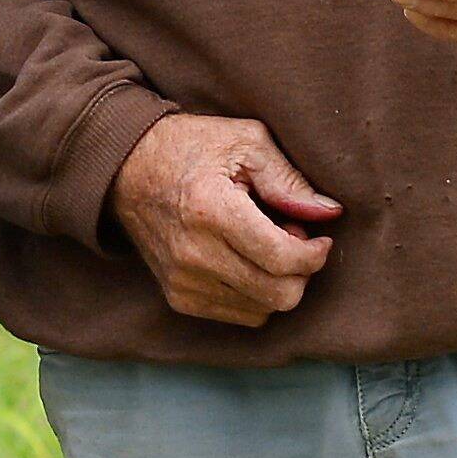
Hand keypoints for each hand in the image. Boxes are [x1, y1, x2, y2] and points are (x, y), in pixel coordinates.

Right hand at [107, 115, 340, 325]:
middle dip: (301, 272)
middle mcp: (193, 254)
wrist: (126, 169)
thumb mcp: (246, 141)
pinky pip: (239, 316)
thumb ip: (289, 179)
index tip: (322, 239)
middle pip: (277, 295)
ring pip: (262, 311)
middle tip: (294, 240)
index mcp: (211, 210)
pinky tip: (247, 262)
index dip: (314, 255)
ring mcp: (182, 281)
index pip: (280, 259)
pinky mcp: (178, 297)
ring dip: (278, 284)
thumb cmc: (191, 148)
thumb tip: (330, 213)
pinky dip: (256, 295)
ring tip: (267, 247)